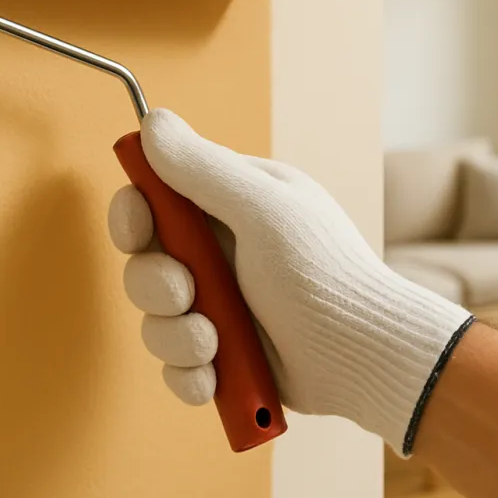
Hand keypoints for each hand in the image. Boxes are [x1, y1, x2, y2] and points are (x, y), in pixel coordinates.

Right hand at [108, 109, 472, 452]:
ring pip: (155, 320)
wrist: (364, 358)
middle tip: (189, 293)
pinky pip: (176, 367)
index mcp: (232, 204)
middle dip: (157, 284)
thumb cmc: (323, 274)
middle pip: (145, 262)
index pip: (156, 196)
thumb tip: (153, 120)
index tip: (138, 229)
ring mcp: (222, 306)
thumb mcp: (264, 210)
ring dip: (177, 336)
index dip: (134, 212)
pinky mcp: (224, 357)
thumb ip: (203, 168)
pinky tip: (218, 377)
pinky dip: (191, 375)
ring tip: (215, 344)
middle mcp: (221, 253)